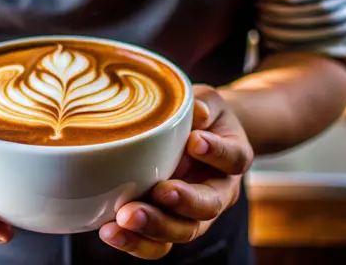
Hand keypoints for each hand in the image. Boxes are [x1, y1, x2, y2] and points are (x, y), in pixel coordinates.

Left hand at [99, 85, 253, 259]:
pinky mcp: (168, 223)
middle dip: (182, 202)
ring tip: (124, 220)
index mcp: (231, 158)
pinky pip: (157, 243)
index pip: (233, 158)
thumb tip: (196, 112)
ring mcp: (192, 213)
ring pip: (182, 231)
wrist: (200, 138)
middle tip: (159, 192)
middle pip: (208, 207)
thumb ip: (205, 104)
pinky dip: (135, 242)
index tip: (196, 142)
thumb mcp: (207, 101)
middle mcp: (217, 191)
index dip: (217, 153)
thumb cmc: (201, 117)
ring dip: (154, 228)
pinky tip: (111, 232)